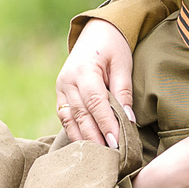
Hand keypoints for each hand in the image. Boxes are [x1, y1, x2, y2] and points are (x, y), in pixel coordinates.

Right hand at [57, 19, 136, 146]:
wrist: (95, 31)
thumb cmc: (113, 46)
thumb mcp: (123, 65)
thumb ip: (123, 92)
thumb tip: (128, 120)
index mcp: (83, 70)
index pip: (95, 103)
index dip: (105, 124)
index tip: (117, 142)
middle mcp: (67, 81)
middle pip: (81, 115)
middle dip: (95, 137)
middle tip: (110, 156)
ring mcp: (61, 88)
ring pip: (70, 120)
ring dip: (84, 139)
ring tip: (98, 156)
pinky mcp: (60, 94)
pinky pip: (65, 117)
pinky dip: (75, 132)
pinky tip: (87, 145)